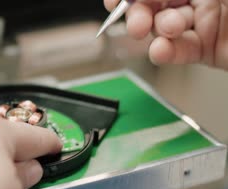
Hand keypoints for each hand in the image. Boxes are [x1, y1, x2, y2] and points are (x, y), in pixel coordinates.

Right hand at [104, 0, 227, 69]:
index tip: (114, 3)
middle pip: (152, 7)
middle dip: (139, 15)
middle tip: (137, 25)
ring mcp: (200, 24)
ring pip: (163, 29)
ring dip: (158, 32)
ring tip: (169, 31)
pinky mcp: (206, 49)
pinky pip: (178, 51)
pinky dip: (165, 53)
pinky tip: (161, 51)